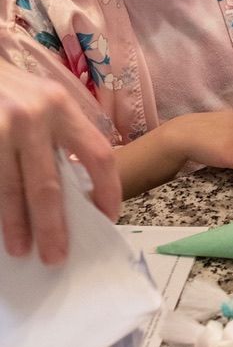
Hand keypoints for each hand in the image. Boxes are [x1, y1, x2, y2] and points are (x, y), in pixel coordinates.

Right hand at [0, 68, 119, 264]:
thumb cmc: (14, 90)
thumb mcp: (47, 102)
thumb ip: (64, 136)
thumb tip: (79, 191)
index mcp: (62, 107)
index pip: (97, 154)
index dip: (108, 189)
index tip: (109, 217)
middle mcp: (32, 116)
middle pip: (48, 183)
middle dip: (53, 225)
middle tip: (57, 255)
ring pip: (11, 189)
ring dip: (16, 225)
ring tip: (21, 249)